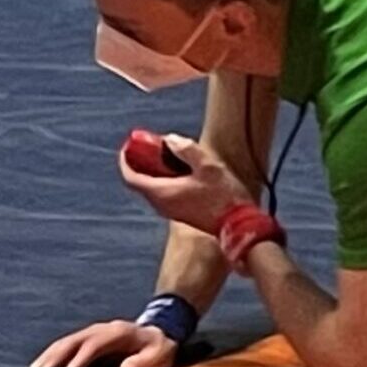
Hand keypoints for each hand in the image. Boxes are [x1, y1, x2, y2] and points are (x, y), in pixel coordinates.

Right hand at [30, 319, 179, 366]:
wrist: (158, 333)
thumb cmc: (159, 348)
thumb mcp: (160, 355)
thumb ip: (145, 362)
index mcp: (117, 332)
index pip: (93, 344)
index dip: (79, 358)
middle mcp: (100, 329)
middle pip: (74, 340)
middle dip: (57, 356)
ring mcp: (92, 332)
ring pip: (66, 341)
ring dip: (50, 355)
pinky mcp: (88, 339)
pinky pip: (66, 344)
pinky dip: (52, 353)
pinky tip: (42, 364)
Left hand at [116, 134, 253, 233]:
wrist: (240, 226)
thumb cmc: (224, 197)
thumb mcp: (208, 166)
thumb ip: (187, 150)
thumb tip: (170, 139)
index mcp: (162, 193)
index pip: (130, 177)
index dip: (125, 160)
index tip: (129, 146)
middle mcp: (161, 205)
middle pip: (139, 182)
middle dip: (140, 162)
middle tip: (148, 146)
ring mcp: (171, 211)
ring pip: (152, 188)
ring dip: (153, 171)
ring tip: (165, 154)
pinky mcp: (181, 214)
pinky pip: (163, 194)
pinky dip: (164, 180)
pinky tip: (180, 170)